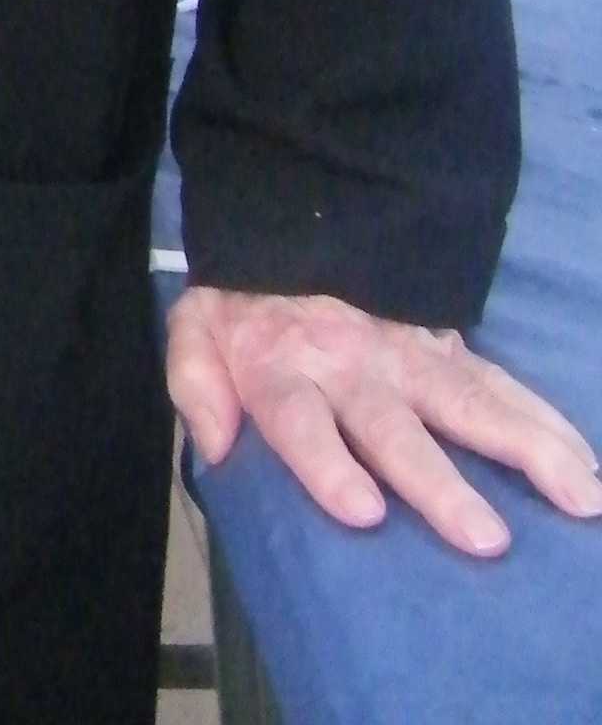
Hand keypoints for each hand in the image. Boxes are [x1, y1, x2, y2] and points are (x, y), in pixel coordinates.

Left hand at [168, 283, 601, 554]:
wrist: (288, 218)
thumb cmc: (245, 302)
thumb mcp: (195, 328)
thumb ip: (195, 382)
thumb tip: (214, 446)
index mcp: (283, 368)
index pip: (302, 421)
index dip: (329, 465)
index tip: (365, 511)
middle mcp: (351, 366)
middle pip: (395, 428)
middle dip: (439, 483)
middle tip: (486, 538)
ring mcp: (405, 354)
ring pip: (468, 402)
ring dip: (524, 449)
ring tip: (576, 496)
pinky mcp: (445, 346)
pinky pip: (501, 385)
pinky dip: (547, 423)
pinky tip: (585, 465)